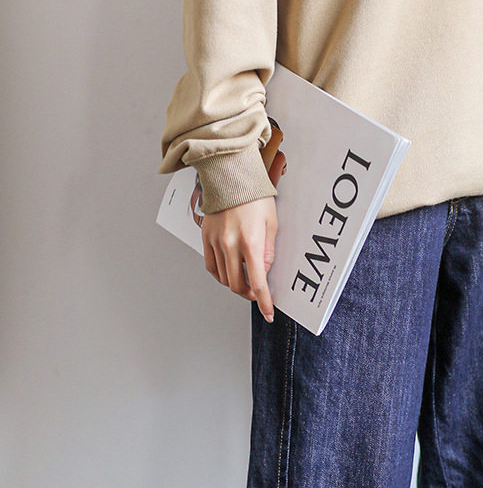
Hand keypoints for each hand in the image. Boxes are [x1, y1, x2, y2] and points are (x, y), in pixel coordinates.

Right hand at [201, 196, 277, 321]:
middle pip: (237, 285)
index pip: (257, 283)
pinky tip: (229, 271)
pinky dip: (220, 274)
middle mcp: (230, 245)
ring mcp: (215, 242)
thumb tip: (264, 271)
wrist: (230, 175)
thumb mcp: (272, 223)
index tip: (268, 313)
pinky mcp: (206, 237)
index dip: (264, 302)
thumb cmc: (254, 195)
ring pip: (223, 278)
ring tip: (244, 280)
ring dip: (235, 284)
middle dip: (249, 294)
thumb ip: (269, 251)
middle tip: (257, 292)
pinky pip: (211, 266)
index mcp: (250, 243)